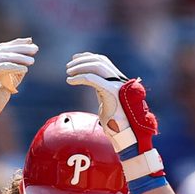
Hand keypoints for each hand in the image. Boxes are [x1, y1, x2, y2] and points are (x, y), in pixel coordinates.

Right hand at [0, 37, 37, 143]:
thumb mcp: (3, 91)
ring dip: (18, 57)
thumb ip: (11, 79)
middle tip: (35, 49)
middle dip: (20, 47)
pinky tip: (24, 70)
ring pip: (0, 57)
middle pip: (2, 50)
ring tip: (32, 61)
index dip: (15, 44)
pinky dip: (12, 67)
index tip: (30, 42)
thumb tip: (23, 69)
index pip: (0, 50)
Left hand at [66, 52, 163, 184]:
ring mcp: (117, 86)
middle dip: (82, 61)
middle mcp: (119, 81)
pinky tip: (70, 81)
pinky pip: (93, 79)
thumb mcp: (107, 103)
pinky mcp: (112, 93)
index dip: (89, 57)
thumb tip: (93, 86)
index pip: (104, 62)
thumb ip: (102, 92)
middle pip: (100, 61)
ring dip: (80, 67)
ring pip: (97, 66)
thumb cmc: (116, 125)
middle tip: (68, 66)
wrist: (126, 136)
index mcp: (118, 82)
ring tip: (68, 72)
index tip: (75, 59)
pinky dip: (80, 78)